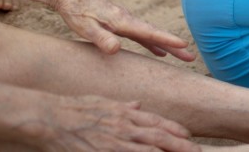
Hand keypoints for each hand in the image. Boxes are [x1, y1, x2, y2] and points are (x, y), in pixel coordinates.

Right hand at [40, 94, 198, 151]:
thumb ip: (122, 106)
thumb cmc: (73, 108)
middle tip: (198, 151)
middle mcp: (124, 127)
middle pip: (160, 138)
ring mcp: (114, 142)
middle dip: (181, 146)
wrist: (49, 116)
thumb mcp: (102, 101)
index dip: (176, 130)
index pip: (157, 122)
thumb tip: (137, 105)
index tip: (189, 136)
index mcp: (125, 113)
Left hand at [50, 0, 195, 61]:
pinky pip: (142, 35)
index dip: (166, 40)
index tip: (184, 45)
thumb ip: (100, 38)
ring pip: (151, 35)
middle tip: (191, 58)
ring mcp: (125, 21)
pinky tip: (158, 52)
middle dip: (174, 46)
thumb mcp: (84, 28)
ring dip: (167, 46)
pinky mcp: (120, 23)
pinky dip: (153, 43)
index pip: (149, 33)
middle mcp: (128, 19)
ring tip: (182, 57)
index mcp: (122, 21)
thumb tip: (116, 49)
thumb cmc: (76, 11)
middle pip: (156, 34)